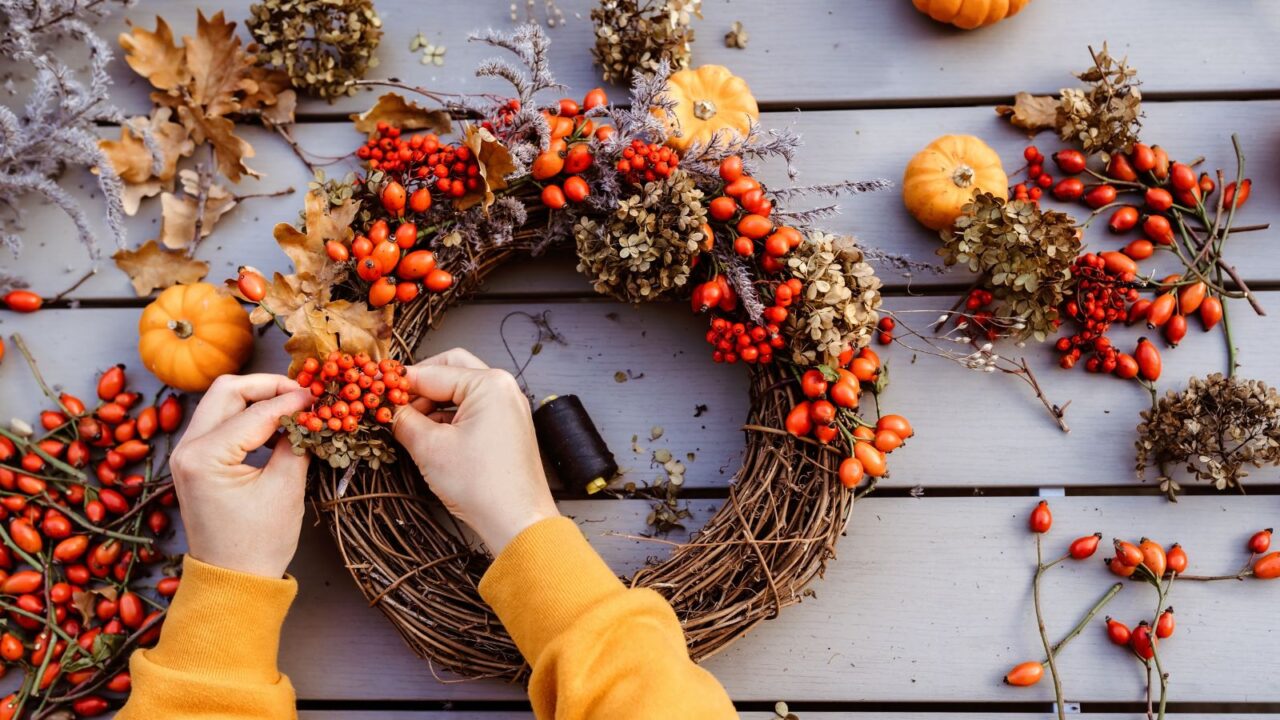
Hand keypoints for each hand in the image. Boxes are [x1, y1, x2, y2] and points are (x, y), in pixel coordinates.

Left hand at [168, 374, 313, 577]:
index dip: (292, 400)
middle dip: (268, 386)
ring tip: (293, 407)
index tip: (320, 395)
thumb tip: (309, 410)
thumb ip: (296, 441)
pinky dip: (248, 416)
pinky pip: (220, 422)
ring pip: (221, 401)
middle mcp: (187, 448)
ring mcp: (187, 453)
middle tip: (303, 393)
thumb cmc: (258, 543)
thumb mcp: (285, 488)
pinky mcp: (195, 461)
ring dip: (257, 398)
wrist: (232, 580)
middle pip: (227, 390)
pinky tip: (275, 426)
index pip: (256, 412)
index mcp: (205, 456)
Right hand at [393, 349, 558, 554]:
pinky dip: (449, 418)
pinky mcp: (507, 427)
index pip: (433, 372)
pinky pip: (472, 410)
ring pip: (460, 391)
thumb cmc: (483, 486)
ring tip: (408, 426)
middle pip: (451, 370)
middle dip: (420, 387)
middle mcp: (504, 389)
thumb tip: (387, 408)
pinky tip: (429, 435)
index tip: (376, 390)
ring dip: (432, 404)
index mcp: (489, 384)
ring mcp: (508, 408)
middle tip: (395, 405)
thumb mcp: (430, 448)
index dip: (400, 383)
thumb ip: (404, 420)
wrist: (517, 522)